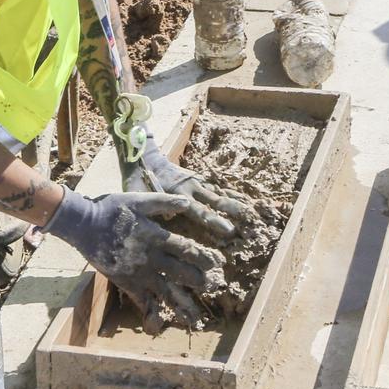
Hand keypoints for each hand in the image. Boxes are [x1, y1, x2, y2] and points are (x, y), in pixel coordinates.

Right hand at [44, 189, 230, 331]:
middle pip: (180, 273)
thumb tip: (188, 202)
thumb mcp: (139, 199)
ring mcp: (138, 272)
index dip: (203, 257)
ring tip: (195, 318)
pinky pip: (140, 301)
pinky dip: (150, 313)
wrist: (84, 224)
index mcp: (155, 236)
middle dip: (198, 281)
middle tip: (213, 288)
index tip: (218, 264)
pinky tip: (158, 325)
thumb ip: (164, 202)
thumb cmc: (112, 209)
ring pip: (164, 291)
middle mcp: (150, 257)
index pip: (186, 248)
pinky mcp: (125, 282)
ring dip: (181, 304)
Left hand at [135, 132, 251, 224]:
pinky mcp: (197, 178)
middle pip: (214, 200)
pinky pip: (216, 185)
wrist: (144, 159)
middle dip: (230, 211)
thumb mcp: (140, 196)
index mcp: (177, 194)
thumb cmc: (138, 182)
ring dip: (234, 201)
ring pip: (218, 191)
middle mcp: (190, 187)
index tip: (228, 230)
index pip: (198, 210)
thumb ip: (154, 207)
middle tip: (247, 220)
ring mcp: (195, 181)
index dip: (213, 221)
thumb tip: (168, 218)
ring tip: (251, 210)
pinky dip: (229, 191)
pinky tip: (242, 199)